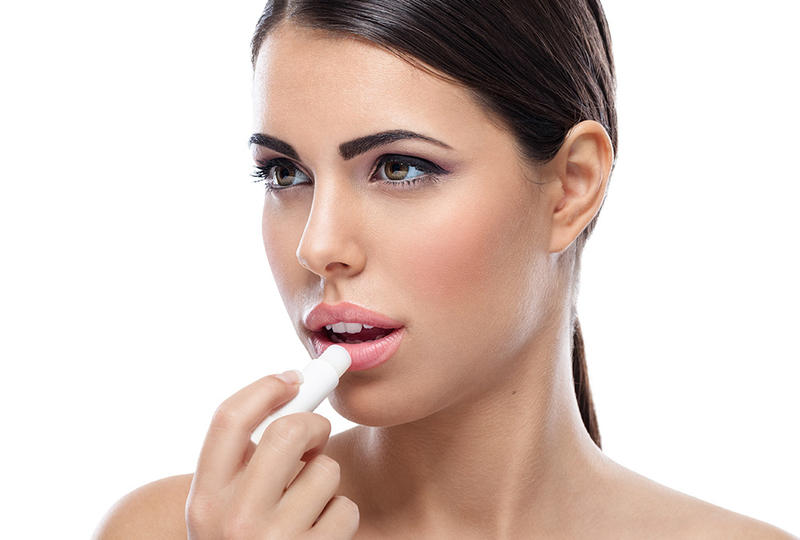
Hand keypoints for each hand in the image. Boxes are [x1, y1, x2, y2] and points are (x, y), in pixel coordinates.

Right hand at [186, 371, 358, 538]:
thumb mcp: (225, 506)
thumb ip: (245, 459)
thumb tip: (293, 395)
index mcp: (206, 499)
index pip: (229, 419)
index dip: (265, 388)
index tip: (292, 379)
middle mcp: (234, 520)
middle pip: (288, 432)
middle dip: (313, 425)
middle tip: (315, 436)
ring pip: (326, 470)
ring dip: (325, 480)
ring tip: (306, 505)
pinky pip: (345, 508)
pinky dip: (340, 515)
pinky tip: (319, 533)